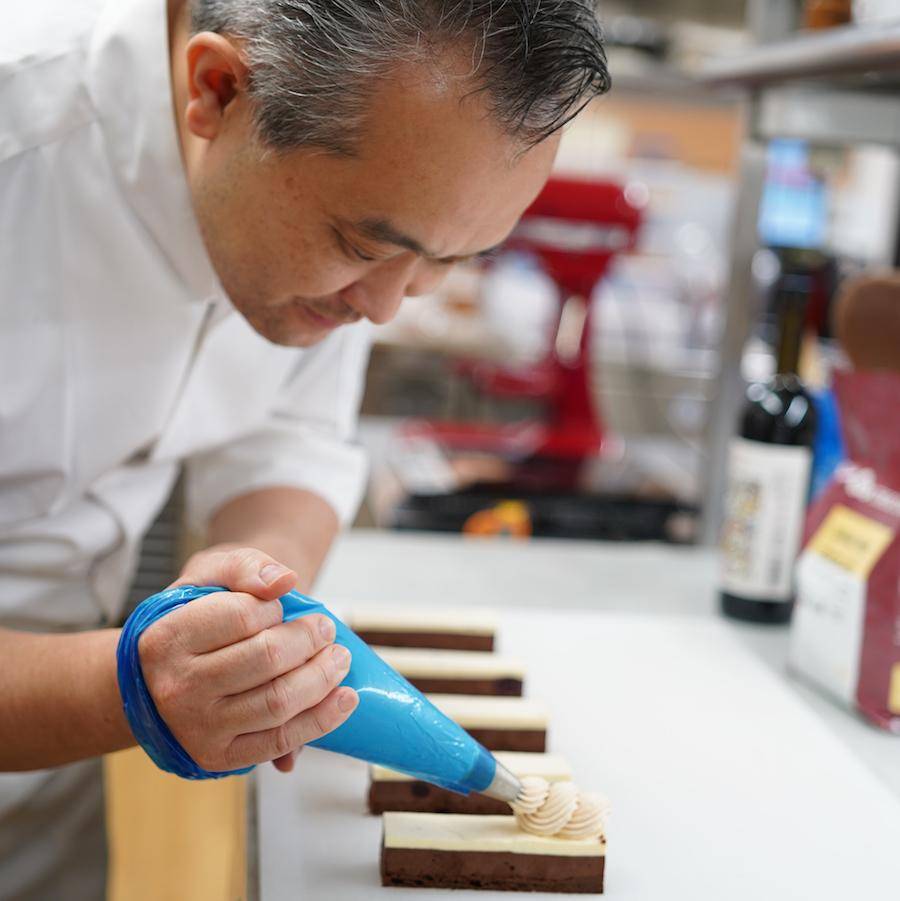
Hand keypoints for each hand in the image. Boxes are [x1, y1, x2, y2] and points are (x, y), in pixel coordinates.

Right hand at [138, 547, 357, 771]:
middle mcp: (177, 687)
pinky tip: (344, 699)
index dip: (274, 607)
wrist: (175, 669)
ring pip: (277, 702)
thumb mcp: (211, 573)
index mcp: (167, 638)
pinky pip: (280, 741)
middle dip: (309, 639)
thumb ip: (246, 566)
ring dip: (322, 677)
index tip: (282, 605)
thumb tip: (284, 581)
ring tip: (340, 658)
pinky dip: (321, 720)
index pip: (241, 615)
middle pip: (265, 658)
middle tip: (326, 628)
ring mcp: (199, 727)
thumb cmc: (200, 614)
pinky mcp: (222, 756)